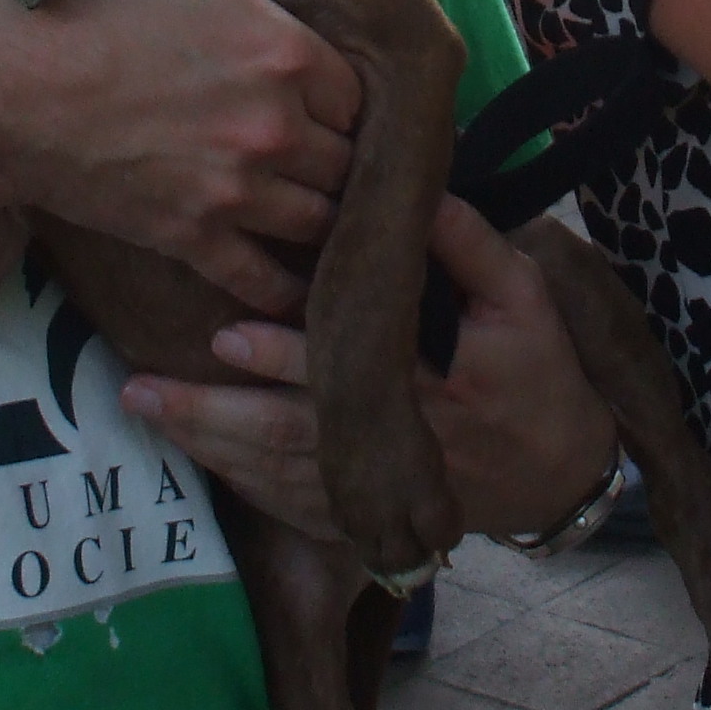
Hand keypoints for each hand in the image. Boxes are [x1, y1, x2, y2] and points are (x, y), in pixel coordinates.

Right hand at [0, 0, 362, 314]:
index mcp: (283, 53)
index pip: (358, 88)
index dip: (343, 88)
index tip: (323, 88)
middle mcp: (273, 129)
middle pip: (348, 156)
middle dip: (340, 150)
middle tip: (323, 144)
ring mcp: (234, 192)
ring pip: (320, 218)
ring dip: (322, 209)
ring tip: (312, 197)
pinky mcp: (192, 238)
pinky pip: (266, 278)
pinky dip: (286, 283)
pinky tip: (291, 276)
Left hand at [124, 197, 620, 540]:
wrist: (566, 469)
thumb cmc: (543, 369)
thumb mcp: (525, 296)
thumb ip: (471, 245)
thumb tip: (417, 193)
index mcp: (434, 386)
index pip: (344, 371)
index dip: (282, 358)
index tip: (226, 335)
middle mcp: (397, 447)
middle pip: (290, 435)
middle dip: (215, 414)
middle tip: (144, 388)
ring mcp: (378, 489)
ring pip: (280, 474)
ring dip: (212, 447)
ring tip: (149, 411)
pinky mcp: (369, 516)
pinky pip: (295, 507)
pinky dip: (244, 486)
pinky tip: (200, 458)